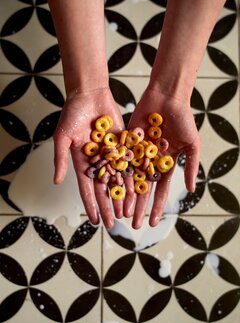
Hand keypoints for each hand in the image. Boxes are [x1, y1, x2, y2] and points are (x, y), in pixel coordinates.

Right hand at [53, 88, 124, 228]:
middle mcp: (98, 161)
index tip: (94, 221)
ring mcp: (111, 154)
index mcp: (82, 162)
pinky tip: (139, 190)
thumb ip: (60, 159)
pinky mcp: (123, 145)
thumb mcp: (62, 137)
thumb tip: (56, 182)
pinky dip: (133, 177)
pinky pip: (129, 163)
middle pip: (104, 188)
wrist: (90, 94)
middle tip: (114, 222)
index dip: (91, 205)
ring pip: (118, 179)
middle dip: (109, 205)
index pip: (86, 189)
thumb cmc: (73, 114)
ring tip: (128, 212)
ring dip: (123, 195)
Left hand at [124, 88, 200, 228]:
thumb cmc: (183, 119)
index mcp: (166, 163)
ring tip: (121, 212)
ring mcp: (138, 153)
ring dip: (126, 196)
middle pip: (143, 189)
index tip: (153, 223)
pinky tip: (111, 189)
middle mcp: (150, 161)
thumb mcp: (192, 144)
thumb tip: (191, 190)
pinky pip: (120, 161)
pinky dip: (116, 174)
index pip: (160, 190)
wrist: (166, 97)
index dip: (157, 207)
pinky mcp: (127, 143)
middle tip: (133, 225)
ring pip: (130, 178)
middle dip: (139, 207)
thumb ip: (191, 166)